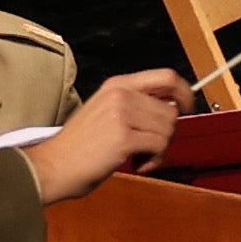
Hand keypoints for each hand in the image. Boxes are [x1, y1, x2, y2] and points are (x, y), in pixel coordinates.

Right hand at [23, 69, 191, 202]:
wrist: (53, 165)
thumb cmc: (80, 146)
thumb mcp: (106, 110)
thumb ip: (136, 104)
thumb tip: (173, 108)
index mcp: (117, 84)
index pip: (167, 76)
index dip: (185, 92)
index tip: (187, 108)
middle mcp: (120, 94)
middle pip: (171, 109)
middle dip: (167, 133)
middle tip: (149, 146)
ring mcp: (122, 114)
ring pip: (168, 129)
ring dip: (159, 149)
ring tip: (137, 156)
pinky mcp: (123, 137)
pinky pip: (159, 147)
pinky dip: (153, 161)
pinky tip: (135, 164)